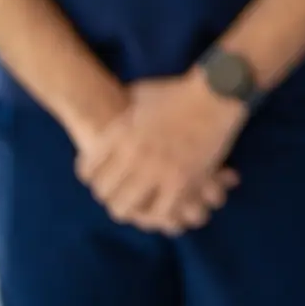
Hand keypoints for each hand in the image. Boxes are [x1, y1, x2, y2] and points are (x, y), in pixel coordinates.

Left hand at [77, 74, 247, 233]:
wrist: (216, 93)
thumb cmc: (181, 90)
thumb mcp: (142, 93)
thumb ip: (127, 106)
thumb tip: (123, 104)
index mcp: (118, 135)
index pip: (88, 171)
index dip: (95, 179)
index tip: (106, 180)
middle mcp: (131, 156)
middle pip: (104, 193)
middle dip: (113, 197)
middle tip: (125, 196)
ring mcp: (155, 171)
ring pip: (126, 208)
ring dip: (134, 210)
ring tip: (144, 208)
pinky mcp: (182, 182)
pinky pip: (160, 212)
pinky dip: (162, 214)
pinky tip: (167, 209)